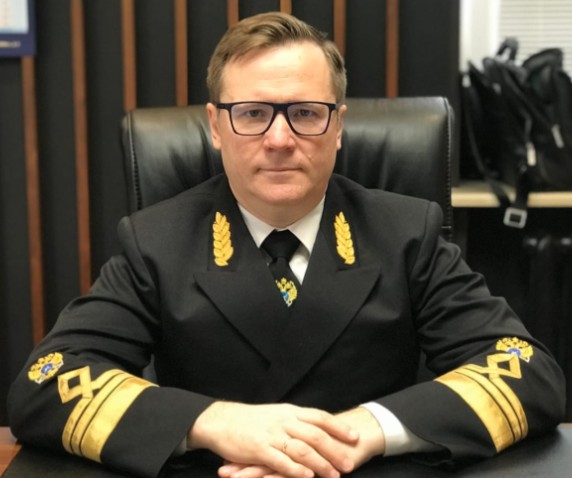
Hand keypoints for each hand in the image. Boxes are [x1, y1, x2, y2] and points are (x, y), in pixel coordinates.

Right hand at [216, 406, 384, 477]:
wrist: (220, 421)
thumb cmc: (249, 420)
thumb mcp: (275, 414)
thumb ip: (294, 421)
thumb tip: (316, 428)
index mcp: (289, 411)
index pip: (319, 417)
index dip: (338, 427)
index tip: (354, 436)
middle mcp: (283, 421)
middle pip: (315, 435)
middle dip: (335, 450)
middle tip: (350, 463)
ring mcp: (272, 434)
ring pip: (302, 449)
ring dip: (320, 464)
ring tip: (334, 475)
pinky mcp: (259, 449)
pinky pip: (281, 460)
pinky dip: (296, 470)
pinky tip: (308, 477)